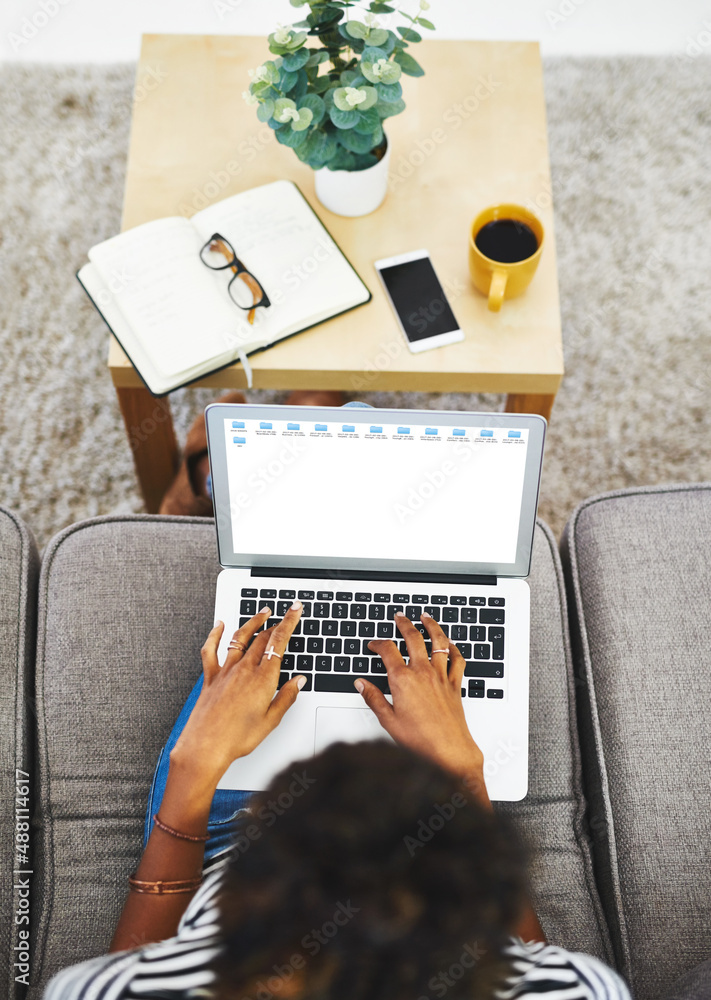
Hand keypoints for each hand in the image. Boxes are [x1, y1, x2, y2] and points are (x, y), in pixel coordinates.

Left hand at [170, 602, 304, 786]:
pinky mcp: (210, 677)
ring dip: (253, 622)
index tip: (295, 610)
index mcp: (262, 679)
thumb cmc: (236, 739)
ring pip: (240, 638)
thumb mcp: (271, 721)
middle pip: (262, 637)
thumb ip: (287, 697)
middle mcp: (243, 670)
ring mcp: (225, 672)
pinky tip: (219, 625)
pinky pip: (211, 650)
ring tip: (262, 613)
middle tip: (285, 614)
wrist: (204, 748)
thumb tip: (299, 681)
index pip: (279, 642)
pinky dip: (215, 634)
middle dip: (277, 622)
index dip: (289, 622)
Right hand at [356, 612, 486, 790]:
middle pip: (413, 638)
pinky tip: (450, 644)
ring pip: (438, 642)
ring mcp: (441, 676)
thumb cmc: (420, 740)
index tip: (373, 644)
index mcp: (403, 680)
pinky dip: (454, 648)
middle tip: (399, 617)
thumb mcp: (388, 721)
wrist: (449, 751)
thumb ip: (374, 698)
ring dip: (431, 626)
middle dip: (404, 624)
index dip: (378, 643)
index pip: (387, 650)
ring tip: (426, 617)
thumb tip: (361, 684)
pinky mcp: (455, 684)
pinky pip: (457, 659)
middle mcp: (423, 673)